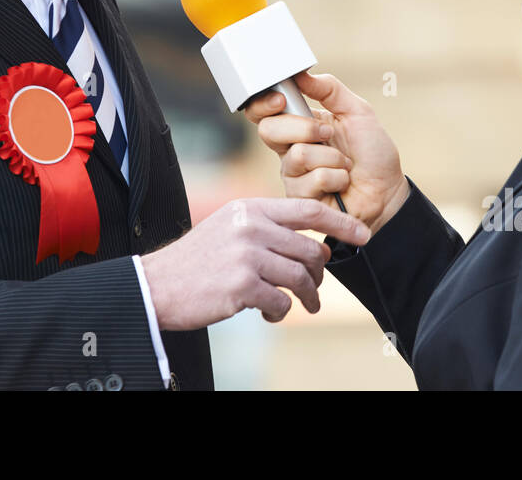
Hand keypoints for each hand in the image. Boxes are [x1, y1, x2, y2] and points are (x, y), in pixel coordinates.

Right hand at [139, 196, 369, 329]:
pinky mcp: (242, 286)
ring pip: (301, 277)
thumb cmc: (198, 261)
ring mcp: (246, 255)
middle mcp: (250, 227)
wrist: (157, 286)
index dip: (341, 223)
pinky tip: (268, 313)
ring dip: (307, 296)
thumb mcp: (230, 228)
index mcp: (250, 208)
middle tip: (314, 288)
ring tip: (302, 305)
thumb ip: (267, 228)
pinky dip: (280, 312)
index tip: (364, 235)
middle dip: (320, 273)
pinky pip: (281, 301)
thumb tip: (315, 242)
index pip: (308, 209)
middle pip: (311, 248)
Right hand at [242, 71, 409, 235]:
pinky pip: (313, 179)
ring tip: (346, 164)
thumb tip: (301, 74)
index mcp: (299, 124)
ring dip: (332, 157)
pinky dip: (337, 177)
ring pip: (298, 156)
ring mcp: (293, 175)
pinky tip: (343, 182)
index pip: (263, 111)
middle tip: (328, 134)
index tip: (280, 99)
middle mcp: (290, 149)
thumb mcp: (358, 111)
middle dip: (304, 128)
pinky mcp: (300, 199)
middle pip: (269, 131)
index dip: (263, 104)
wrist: (387, 191)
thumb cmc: (373, 153)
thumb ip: (330, 90)